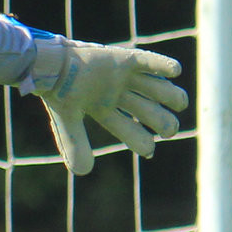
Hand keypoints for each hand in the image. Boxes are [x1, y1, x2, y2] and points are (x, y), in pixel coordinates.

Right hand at [26, 40, 187, 175]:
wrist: (51, 63)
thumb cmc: (57, 91)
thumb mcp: (66, 121)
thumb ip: (74, 144)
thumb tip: (83, 172)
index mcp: (103, 109)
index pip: (129, 130)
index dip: (142, 141)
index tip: (149, 150)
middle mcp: (117, 94)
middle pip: (149, 110)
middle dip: (162, 122)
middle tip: (169, 130)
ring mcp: (123, 76)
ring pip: (156, 88)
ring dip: (171, 96)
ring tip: (180, 103)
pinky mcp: (126, 59)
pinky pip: (151, 62)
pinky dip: (165, 66)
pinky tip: (176, 73)